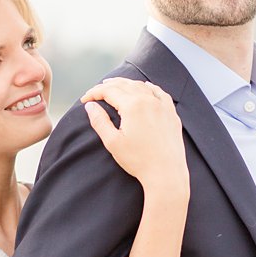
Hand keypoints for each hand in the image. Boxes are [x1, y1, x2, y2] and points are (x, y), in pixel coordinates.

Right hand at [80, 78, 188, 193]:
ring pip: (142, 86)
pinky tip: (146, 87)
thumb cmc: (138, 160)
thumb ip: (99, 121)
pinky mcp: (171, 113)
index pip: (109, 91)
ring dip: (126, 84)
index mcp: (132, 106)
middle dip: (108, 86)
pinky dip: (149, 87)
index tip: (84, 100)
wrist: (166, 172)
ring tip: (116, 85)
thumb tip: (90, 106)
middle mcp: (148, 100)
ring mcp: (162, 106)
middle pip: (124, 85)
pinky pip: (160, 93)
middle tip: (96, 91)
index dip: (94, 93)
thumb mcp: (112, 142)